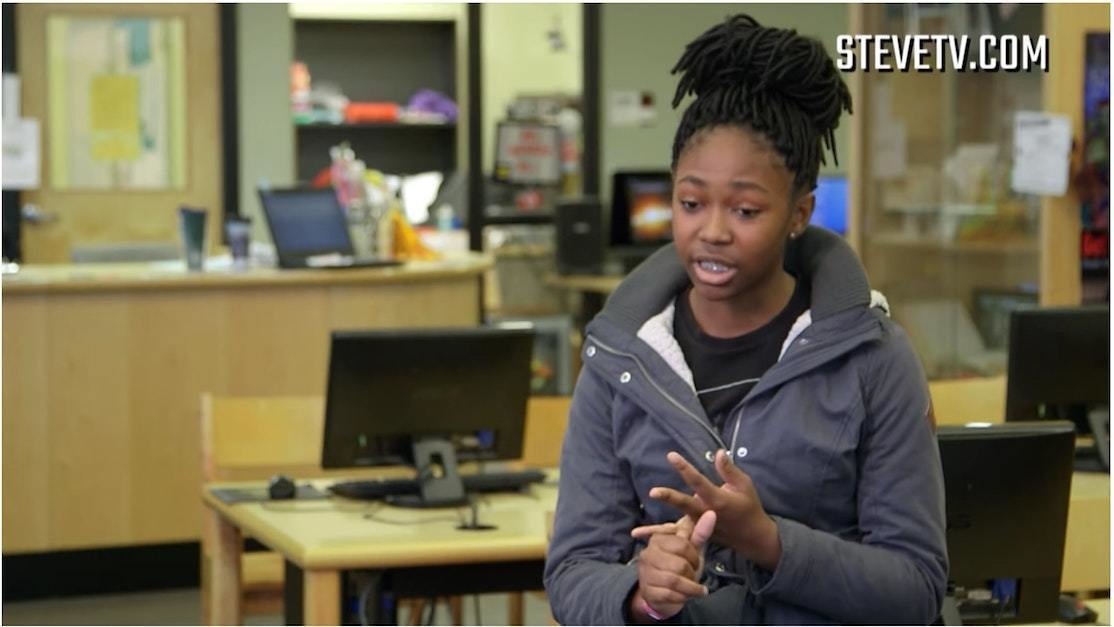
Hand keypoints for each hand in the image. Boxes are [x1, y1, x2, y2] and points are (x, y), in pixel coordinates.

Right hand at [629, 510, 715, 621]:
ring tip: (695, 589)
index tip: (694, 561)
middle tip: (693, 575)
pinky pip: (670, 595)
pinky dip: (683, 597)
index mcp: (658, 539)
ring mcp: (646, 573)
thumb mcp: (691, 549)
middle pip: (680, 564)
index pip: (682, 545)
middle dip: (692, 573)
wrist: (662, 592)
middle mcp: (648, 554)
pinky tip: (686, 596)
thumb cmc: (678, 566)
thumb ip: (700, 532)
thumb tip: (711, 512)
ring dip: (690, 587)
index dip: (694, 556)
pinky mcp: (648, 591)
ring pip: (675, 581)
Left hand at [632, 450, 781, 570]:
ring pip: (675, 528)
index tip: (671, 456)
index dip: (685, 468)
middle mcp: (706, 514)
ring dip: (655, 530)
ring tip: (636, 532)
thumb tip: (718, 452)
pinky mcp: (696, 535)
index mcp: (718, 500)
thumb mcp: (744, 485)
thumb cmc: (749, 506)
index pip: (698, 481)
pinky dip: (659, 537)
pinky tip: (640, 538)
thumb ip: (729, 470)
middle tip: (653, 492)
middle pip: (685, 505)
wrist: (753, 537)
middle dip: (670, 497)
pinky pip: (676, 536)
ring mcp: (699, 527)